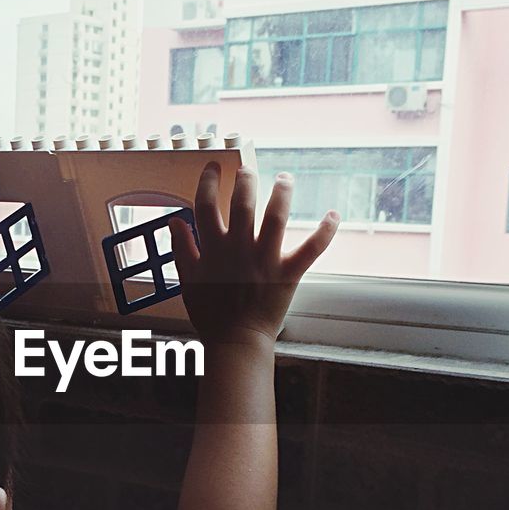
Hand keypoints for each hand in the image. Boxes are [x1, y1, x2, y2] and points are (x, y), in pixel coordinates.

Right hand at [169, 163, 338, 347]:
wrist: (236, 342)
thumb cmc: (210, 314)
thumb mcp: (187, 280)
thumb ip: (181, 248)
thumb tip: (175, 221)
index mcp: (212, 249)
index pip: (206, 205)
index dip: (208, 181)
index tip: (213, 167)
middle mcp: (238, 249)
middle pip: (242, 202)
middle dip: (246, 179)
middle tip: (248, 169)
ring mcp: (264, 260)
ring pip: (275, 217)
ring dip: (282, 193)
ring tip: (285, 178)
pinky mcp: (288, 273)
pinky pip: (311, 249)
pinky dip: (325, 231)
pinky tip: (333, 213)